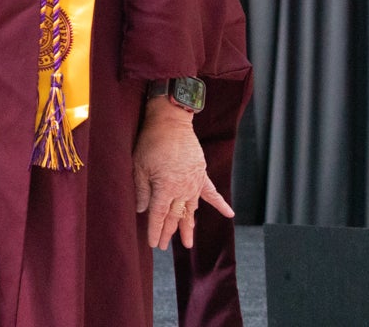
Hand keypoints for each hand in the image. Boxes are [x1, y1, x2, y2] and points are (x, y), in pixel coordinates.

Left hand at [132, 97, 233, 248]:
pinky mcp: (201, 174)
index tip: (153, 243)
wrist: (171, 122)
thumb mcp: (139, 166)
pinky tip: (229, 214)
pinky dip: (219, 204)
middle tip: (164, 246)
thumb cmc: (151, 142)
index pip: (158, 215)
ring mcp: (194, 183)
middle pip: (174, 216)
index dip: (155, 230)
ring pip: (191, 210)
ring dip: (188, 226)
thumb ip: (141, 190)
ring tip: (187, 243)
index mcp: (165, 188)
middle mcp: (182, 189)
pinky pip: (211, 192)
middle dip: (168, 232)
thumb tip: (140, 210)